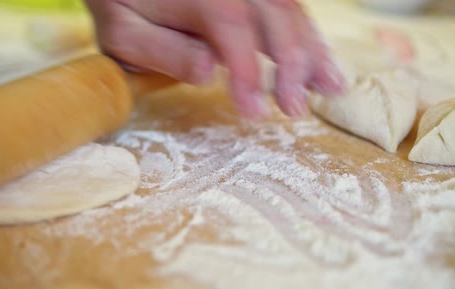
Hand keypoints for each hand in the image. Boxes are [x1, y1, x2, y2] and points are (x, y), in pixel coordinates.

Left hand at [86, 0, 345, 117]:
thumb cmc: (121, 4)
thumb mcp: (123, 32)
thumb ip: (161, 50)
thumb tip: (207, 71)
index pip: (229, 24)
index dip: (247, 69)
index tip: (255, 111)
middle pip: (271, 13)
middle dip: (291, 63)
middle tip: (295, 110)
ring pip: (288, 8)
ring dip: (313, 49)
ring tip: (332, 88)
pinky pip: (288, 7)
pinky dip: (309, 37)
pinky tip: (323, 63)